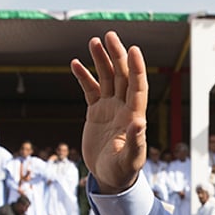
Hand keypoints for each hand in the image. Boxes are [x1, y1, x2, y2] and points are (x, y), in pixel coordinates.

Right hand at [70, 31, 148, 193]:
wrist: (110, 178)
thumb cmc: (123, 171)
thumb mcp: (130, 160)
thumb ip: (134, 142)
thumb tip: (139, 123)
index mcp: (134, 116)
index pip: (137, 87)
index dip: (136, 68)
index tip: (133, 49)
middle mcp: (124, 108)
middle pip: (121, 76)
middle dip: (117, 56)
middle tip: (109, 36)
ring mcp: (110, 108)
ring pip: (106, 78)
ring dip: (101, 60)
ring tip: (94, 41)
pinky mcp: (96, 112)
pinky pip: (90, 90)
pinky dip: (83, 77)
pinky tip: (75, 63)